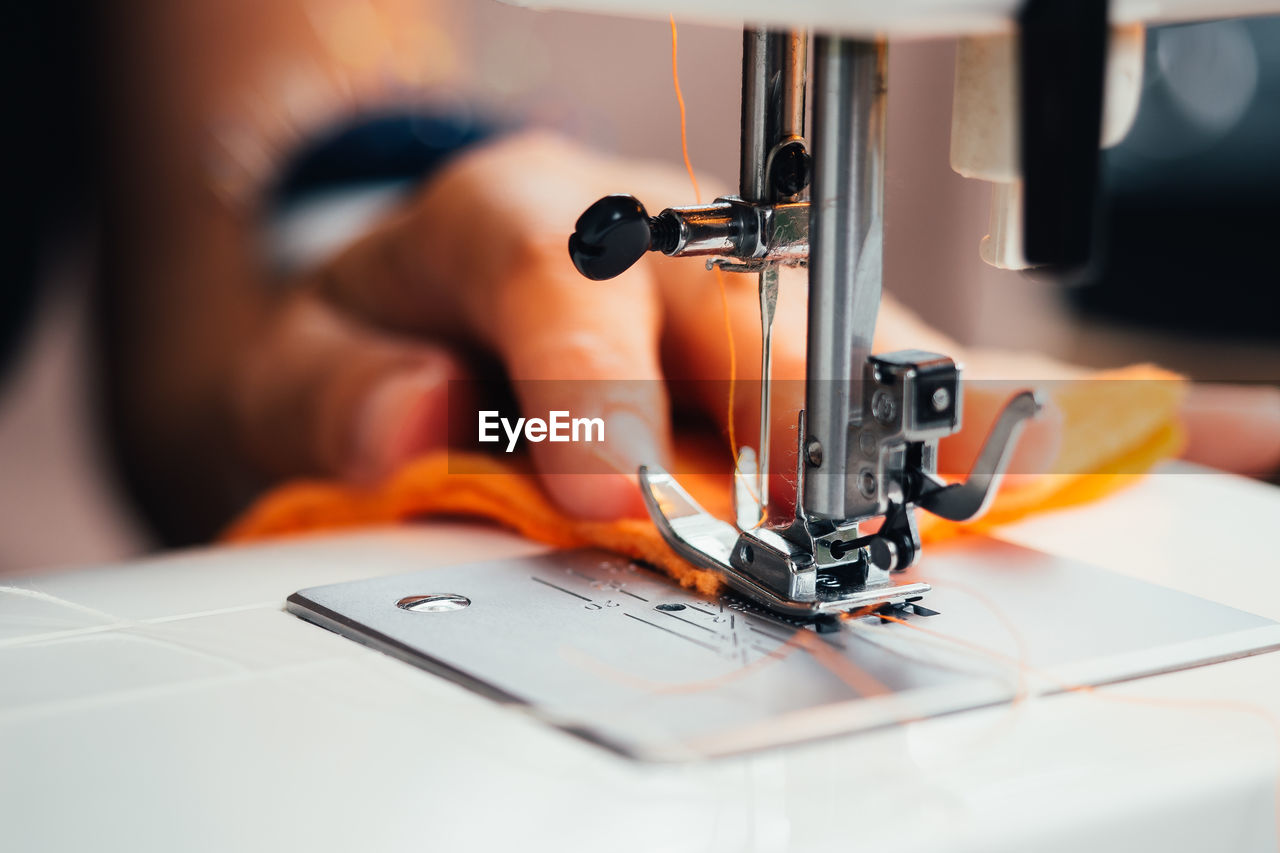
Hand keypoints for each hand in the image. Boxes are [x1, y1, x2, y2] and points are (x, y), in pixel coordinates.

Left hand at [228, 132, 1279, 525]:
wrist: (424, 312)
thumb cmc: (377, 336)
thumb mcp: (296, 363)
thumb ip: (328, 389)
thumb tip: (412, 419)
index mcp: (515, 216)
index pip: (566, 272)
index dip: (594, 380)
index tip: (611, 492)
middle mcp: (646, 233)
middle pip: (744, 294)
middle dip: (782, 410)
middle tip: (810, 517)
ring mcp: (736, 280)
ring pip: (839, 332)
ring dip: (880, 425)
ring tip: (929, 501)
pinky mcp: (793, 333)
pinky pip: (884, 371)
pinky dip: (944, 423)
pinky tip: (1015, 454)